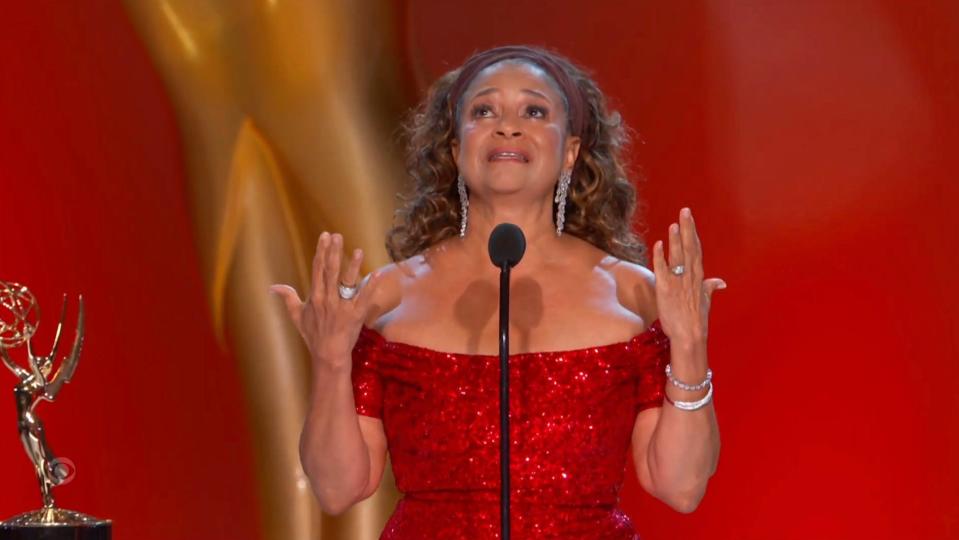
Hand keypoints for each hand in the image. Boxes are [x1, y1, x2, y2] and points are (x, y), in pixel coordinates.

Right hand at [270, 232, 375, 367]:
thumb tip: (273, 286)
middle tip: (337, 236)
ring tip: (358, 251)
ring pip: (347, 283)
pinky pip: (364, 299)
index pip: (317, 269)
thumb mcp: (297, 316)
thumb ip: (287, 298)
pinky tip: (377, 275)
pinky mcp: (356, 315)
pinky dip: (371, 287)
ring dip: (353, 266)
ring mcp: (342, 307)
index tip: (324, 236)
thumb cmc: (313, 335)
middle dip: (334, 252)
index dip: (321, 251)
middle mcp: (327, 299)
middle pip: (331, 271)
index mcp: (315, 297)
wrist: (328, 355)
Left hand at [652, 208, 726, 345]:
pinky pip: (662, 270)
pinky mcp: (666, 290)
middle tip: (684, 211)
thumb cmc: (695, 320)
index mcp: (698, 278)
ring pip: (677, 256)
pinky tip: (657, 244)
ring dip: (675, 240)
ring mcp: (678, 283)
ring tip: (673, 224)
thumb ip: (710, 288)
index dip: (692, 233)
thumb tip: (721, 282)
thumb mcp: (705, 301)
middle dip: (687, 229)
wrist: (689, 336)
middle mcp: (690, 277)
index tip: (689, 218)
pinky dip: (660, 257)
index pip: (696, 250)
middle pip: (689, 248)